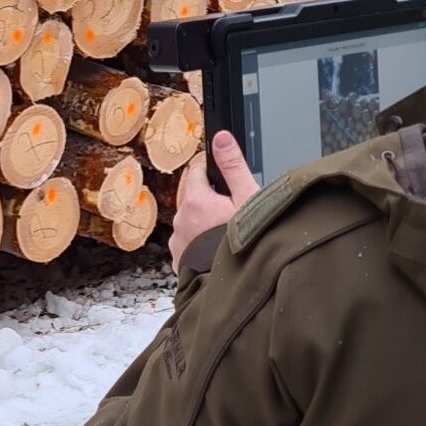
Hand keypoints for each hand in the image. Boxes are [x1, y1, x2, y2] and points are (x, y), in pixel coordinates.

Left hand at [169, 132, 259, 273]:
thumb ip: (233, 166)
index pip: (196, 172)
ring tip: (226, 238)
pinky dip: (200, 247)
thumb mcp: (248, 199)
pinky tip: (217, 253)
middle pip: (194, 200)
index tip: (225, 182)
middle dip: (211, 203)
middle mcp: (181, 220)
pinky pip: (189, 247)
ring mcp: (178, 243)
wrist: (238, 287)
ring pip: (191, 224)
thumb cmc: (248, 245)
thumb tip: (221, 138)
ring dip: (204, 227)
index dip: (212, 173)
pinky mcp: (179, 263)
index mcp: (196, 201)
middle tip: (234, 215)